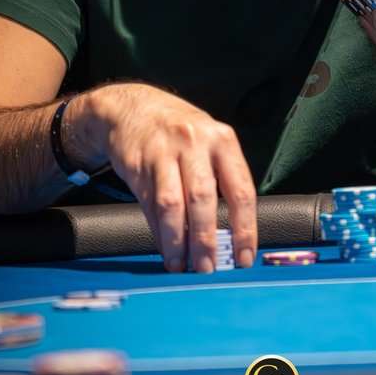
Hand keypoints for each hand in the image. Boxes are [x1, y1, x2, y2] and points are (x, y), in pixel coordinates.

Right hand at [67, 84, 256, 272]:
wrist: (131, 107)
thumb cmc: (178, 130)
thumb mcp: (208, 140)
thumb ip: (221, 178)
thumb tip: (232, 233)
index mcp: (222, 140)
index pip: (240, 190)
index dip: (244, 228)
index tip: (244, 256)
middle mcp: (194, 143)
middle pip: (203, 200)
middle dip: (206, 240)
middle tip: (208, 268)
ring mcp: (163, 153)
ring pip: (172, 206)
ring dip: (177, 241)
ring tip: (181, 264)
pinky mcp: (138, 165)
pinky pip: (149, 205)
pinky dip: (158, 231)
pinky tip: (165, 247)